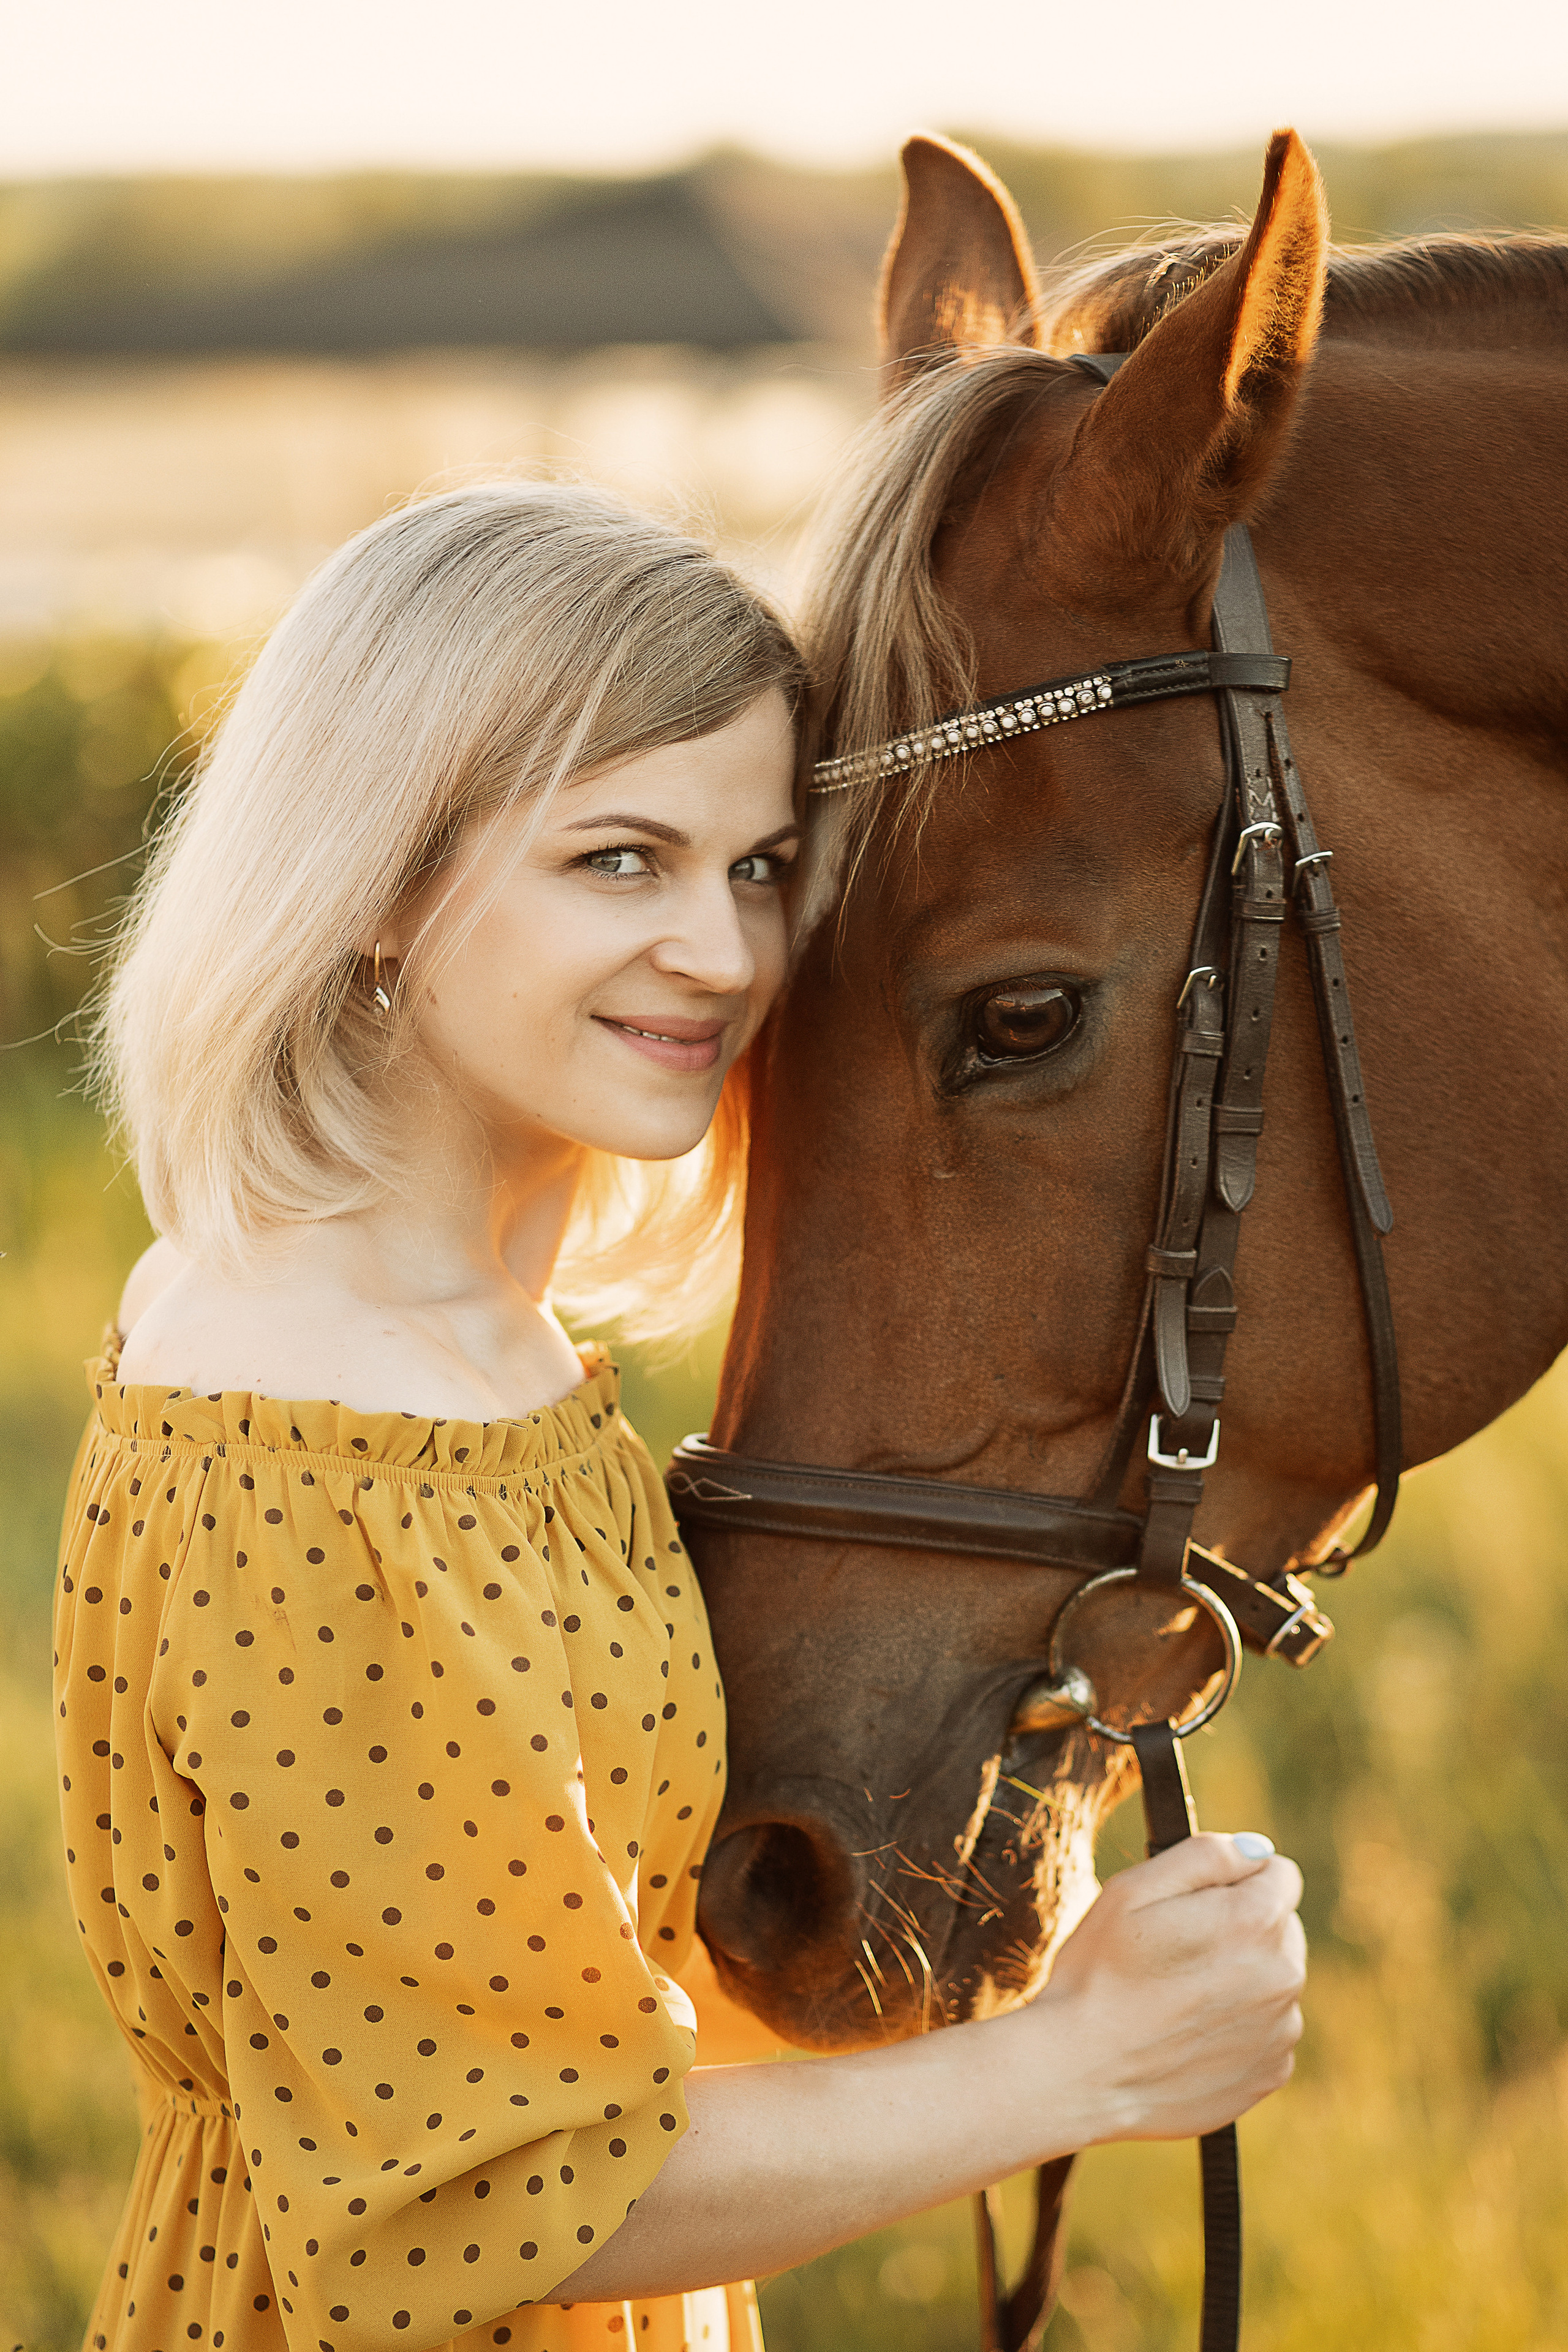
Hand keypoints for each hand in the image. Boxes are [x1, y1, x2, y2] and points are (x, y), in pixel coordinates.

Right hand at [1030, 1832, 1305, 2145]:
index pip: (1279, 1873)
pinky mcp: (1269, 2074)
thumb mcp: (1134, 1889)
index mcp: (1255, 1921)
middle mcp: (1283, 1975)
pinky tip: (1186, 2035)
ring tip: (1177, 1998)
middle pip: (1280, 1927)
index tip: (1195, 1901)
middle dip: (1241, 1927)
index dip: (1234, 1878)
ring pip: (1271, 1980)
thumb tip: (1256, 1851)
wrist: (1082, 2075)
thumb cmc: (1100, 1974)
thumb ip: (1206, 1854)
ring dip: (1240, 1978)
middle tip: (1178, 1950)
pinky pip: (1265, 2031)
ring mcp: (1280, 2031)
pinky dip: (1236, 2028)